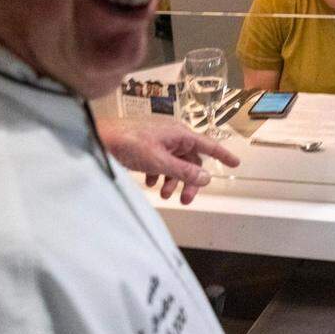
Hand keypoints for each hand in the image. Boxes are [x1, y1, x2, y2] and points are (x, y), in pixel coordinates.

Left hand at [98, 117, 239, 203]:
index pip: (207, 144)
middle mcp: (172, 135)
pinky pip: (161, 162)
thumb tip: (206, 178)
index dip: (222, 154)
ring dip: (173, 180)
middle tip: (186, 199)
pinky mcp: (146, 146)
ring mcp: (159, 140)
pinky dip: (159, 174)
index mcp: (179, 134)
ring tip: (162, 194)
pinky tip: (149, 183)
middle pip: (191, 159)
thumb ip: (183, 171)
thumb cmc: (128, 144)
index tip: (235, 163)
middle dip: (190, 180)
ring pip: (175, 163)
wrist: (99, 138)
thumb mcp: (158, 161)